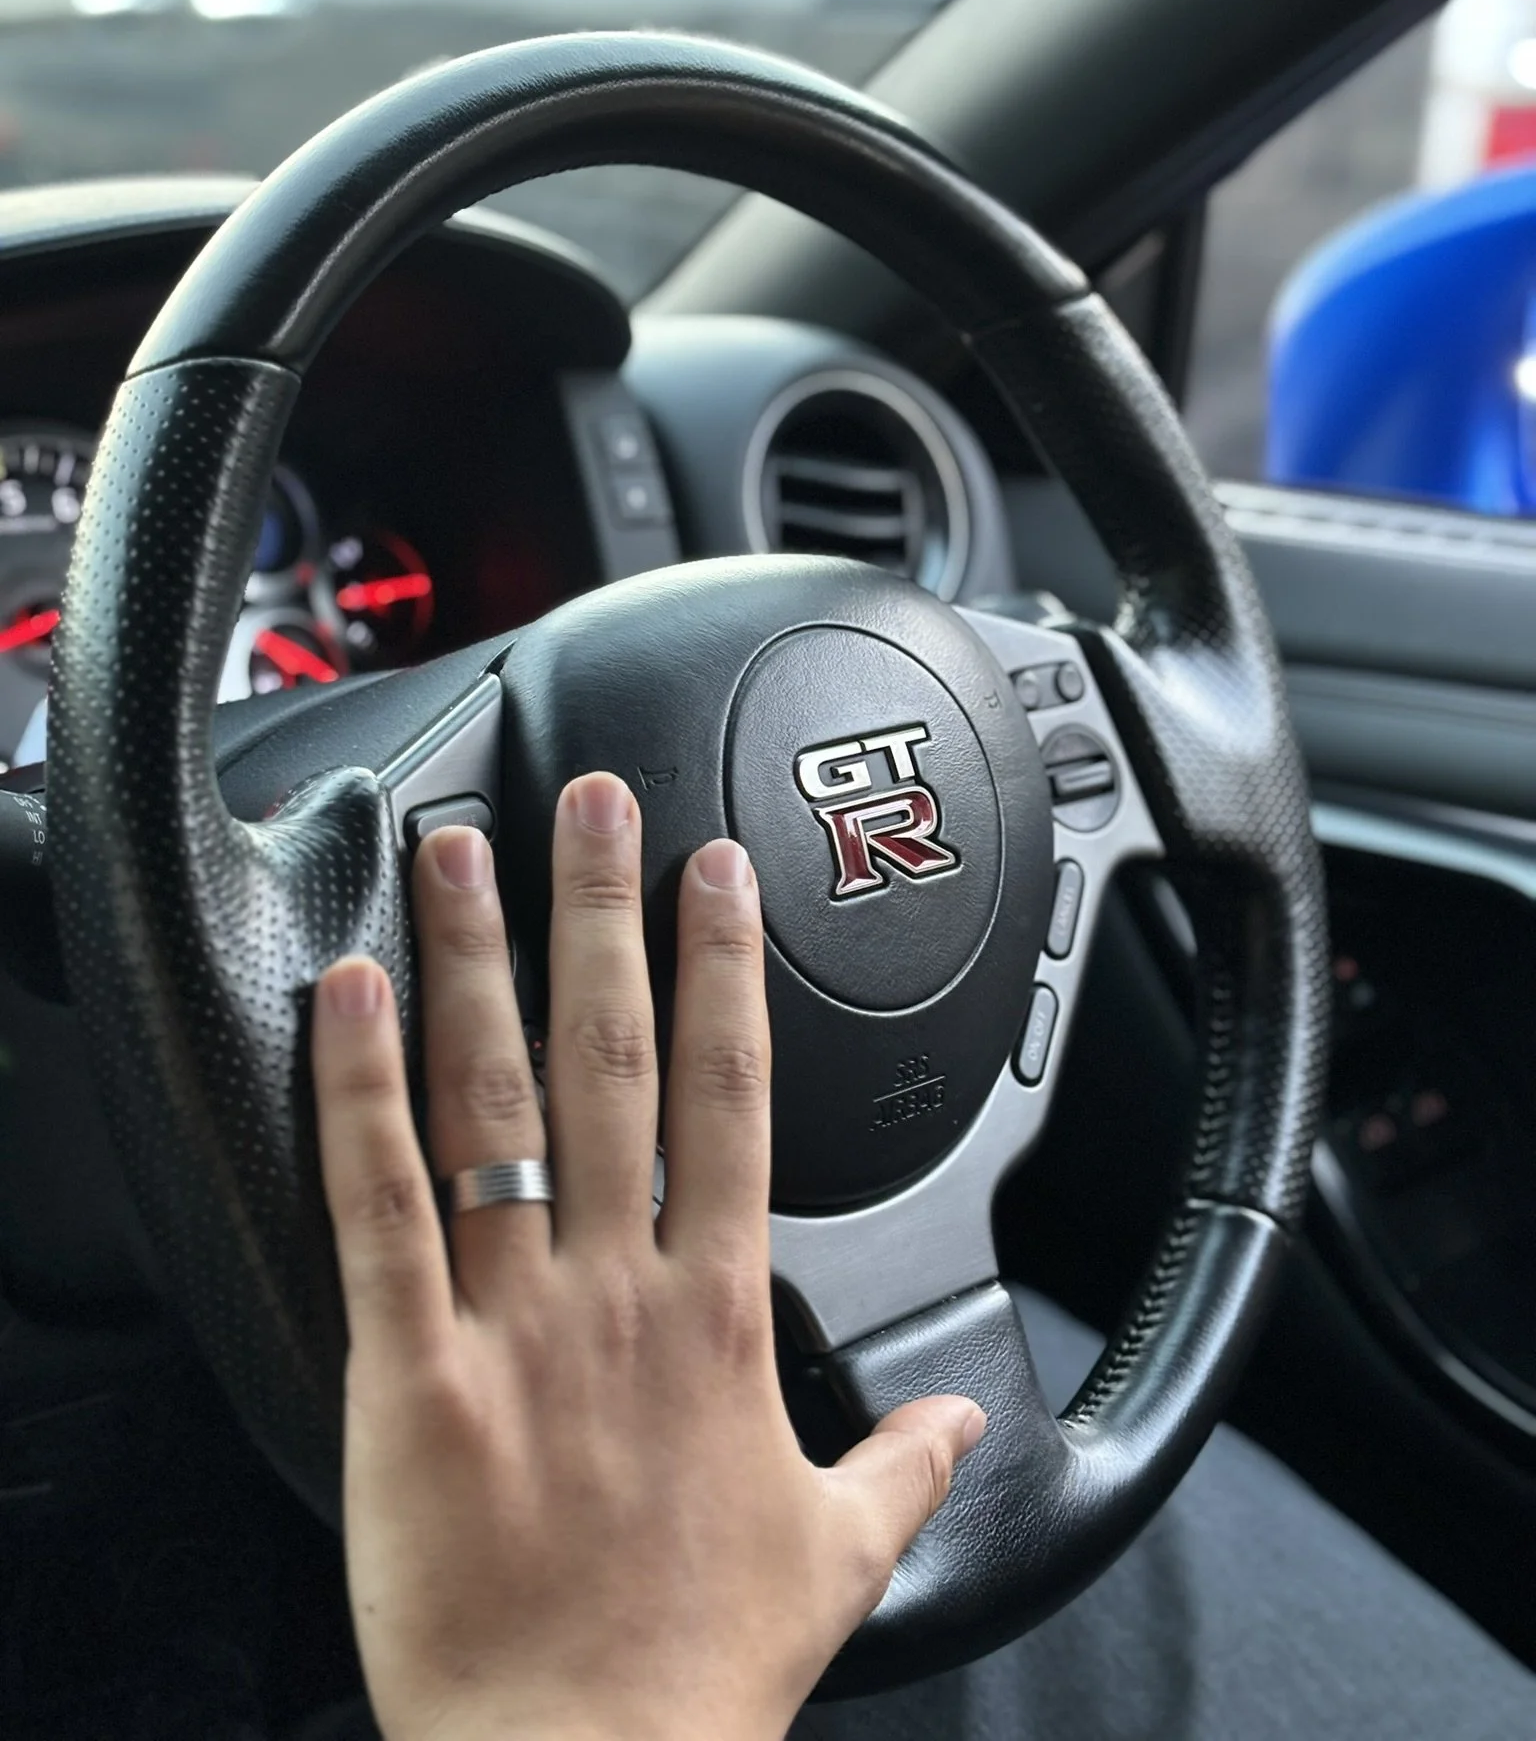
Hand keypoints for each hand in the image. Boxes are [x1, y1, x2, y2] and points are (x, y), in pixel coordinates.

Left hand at [312, 770, 984, 1740]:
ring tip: (456, 855)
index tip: (715, 874)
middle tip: (588, 804)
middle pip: (612, 1059)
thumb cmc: (698, 1672)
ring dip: (472, 964)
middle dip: (601, 914)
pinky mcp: (407, 1376)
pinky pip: (380, 1207)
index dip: (723, 968)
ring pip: (492, 1103)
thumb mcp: (835, 1556)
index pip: (731, 1094)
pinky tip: (345, 999)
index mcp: (719, 1315)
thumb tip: (967, 1421)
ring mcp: (512, 1323)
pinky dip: (359, 1094)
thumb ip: (909, 1465)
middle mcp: (619, 1292)